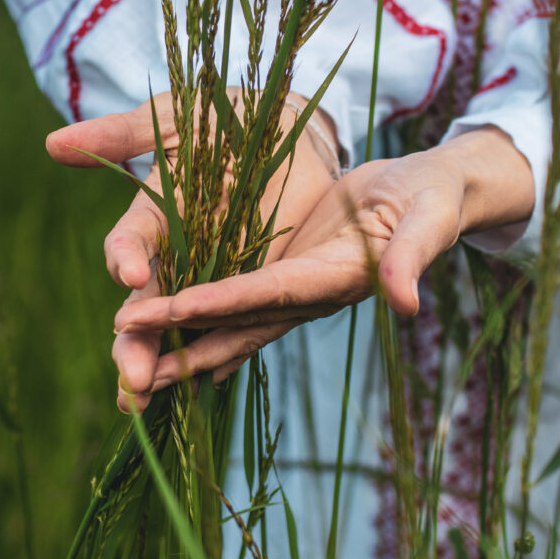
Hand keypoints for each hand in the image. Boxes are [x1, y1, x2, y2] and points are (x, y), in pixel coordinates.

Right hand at [46, 89, 340, 410]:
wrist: (283, 127)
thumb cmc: (219, 119)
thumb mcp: (172, 119)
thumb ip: (120, 136)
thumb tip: (53, 143)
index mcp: (153, 218)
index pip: (128, 246)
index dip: (125, 259)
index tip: (131, 274)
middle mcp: (178, 257)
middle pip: (148, 308)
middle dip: (135, 343)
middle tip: (131, 379)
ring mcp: (216, 276)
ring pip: (184, 330)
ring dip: (166, 366)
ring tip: (147, 398)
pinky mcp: (256, 286)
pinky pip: (235, 326)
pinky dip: (220, 356)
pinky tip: (209, 384)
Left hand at [113, 126, 534, 386]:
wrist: (430, 198)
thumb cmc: (430, 198)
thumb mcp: (425, 219)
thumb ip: (410, 257)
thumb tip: (405, 302)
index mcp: (338, 280)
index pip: (270, 295)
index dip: (221, 304)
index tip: (172, 309)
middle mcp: (312, 297)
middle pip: (241, 324)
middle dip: (186, 341)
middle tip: (129, 359)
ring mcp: (300, 293)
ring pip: (234, 324)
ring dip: (186, 342)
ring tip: (134, 360)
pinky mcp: (293, 278)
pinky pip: (243, 307)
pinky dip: (208, 324)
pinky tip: (177, 338)